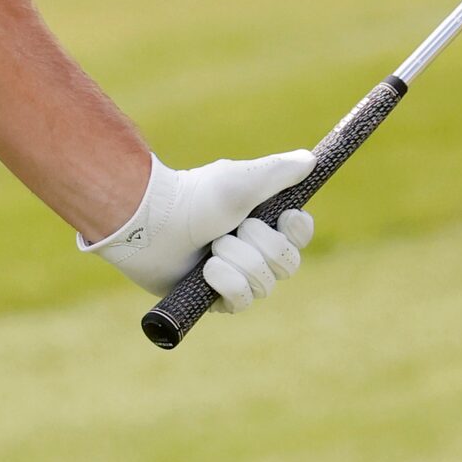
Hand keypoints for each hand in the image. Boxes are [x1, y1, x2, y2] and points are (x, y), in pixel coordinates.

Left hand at [80, 150, 318, 307]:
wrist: (151, 225)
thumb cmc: (194, 197)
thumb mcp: (240, 180)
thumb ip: (278, 172)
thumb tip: (310, 159)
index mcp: (259, 220)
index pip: (299, 235)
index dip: (297, 231)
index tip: (286, 219)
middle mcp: (250, 249)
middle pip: (287, 262)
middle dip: (261, 246)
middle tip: (233, 230)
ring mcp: (234, 275)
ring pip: (265, 284)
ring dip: (239, 262)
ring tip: (211, 249)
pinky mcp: (214, 299)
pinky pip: (242, 301)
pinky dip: (226, 284)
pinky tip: (207, 272)